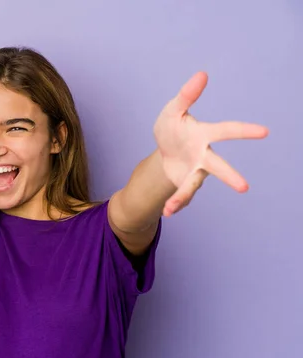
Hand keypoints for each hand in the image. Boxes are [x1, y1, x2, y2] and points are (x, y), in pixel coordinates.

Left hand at [153, 72, 268, 216]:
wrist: (164, 153)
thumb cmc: (173, 128)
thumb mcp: (173, 110)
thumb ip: (186, 95)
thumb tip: (202, 74)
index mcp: (204, 135)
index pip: (227, 130)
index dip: (245, 130)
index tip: (264, 132)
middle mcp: (203, 155)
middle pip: (218, 166)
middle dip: (230, 176)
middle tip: (244, 187)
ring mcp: (195, 172)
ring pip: (194, 185)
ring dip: (184, 196)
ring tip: (172, 207)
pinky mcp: (185, 184)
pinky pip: (181, 195)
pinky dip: (175, 203)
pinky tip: (168, 210)